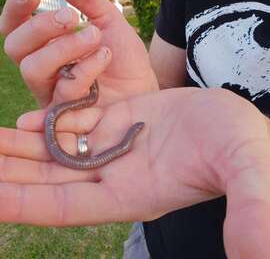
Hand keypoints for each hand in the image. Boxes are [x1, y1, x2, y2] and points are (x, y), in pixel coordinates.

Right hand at [0, 0, 157, 107]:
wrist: (144, 88)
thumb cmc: (123, 58)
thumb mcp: (109, 23)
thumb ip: (88, 0)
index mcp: (46, 45)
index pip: (15, 28)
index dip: (16, 9)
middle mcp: (43, 69)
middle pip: (15, 48)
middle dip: (40, 27)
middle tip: (70, 17)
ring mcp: (52, 92)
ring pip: (32, 69)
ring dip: (62, 47)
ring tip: (95, 36)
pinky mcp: (66, 114)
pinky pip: (63, 91)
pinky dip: (84, 69)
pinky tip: (104, 56)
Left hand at [3, 88, 269, 257]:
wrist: (238, 119)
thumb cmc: (245, 146)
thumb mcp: (249, 173)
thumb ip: (250, 212)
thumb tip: (256, 255)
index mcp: (134, 194)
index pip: (66, 206)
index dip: (25, 203)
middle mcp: (117, 173)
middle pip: (52, 178)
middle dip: (12, 172)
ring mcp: (115, 144)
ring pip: (59, 149)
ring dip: (23, 145)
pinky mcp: (120, 119)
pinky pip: (77, 121)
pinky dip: (51, 120)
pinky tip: (27, 117)